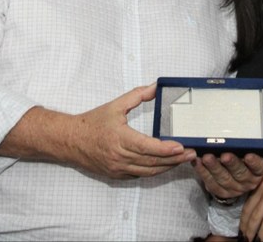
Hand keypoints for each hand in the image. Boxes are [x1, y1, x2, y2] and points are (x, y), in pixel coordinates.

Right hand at [67, 84, 195, 178]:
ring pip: (149, 172)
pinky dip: (154, 171)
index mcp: (120, 138)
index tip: (181, 147)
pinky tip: (166, 165)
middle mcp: (119, 156)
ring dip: (168, 167)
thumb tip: (155, 86)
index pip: (148, 147)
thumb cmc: (92, 123)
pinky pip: (140, 176)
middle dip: (174, 159)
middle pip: (152, 162)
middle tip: (192, 154)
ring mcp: (118, 168)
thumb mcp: (115, 105)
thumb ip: (137, 95)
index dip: (166, 149)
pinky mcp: (117, 175)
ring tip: (183, 160)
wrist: (70, 141)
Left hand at [193, 152, 262, 200]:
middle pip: (240, 173)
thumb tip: (232, 138)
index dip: (254, 162)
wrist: (235, 174)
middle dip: (231, 163)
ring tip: (206, 157)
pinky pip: (212, 184)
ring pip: (224, 179)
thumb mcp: (246, 151)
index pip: (259, 166)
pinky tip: (197, 162)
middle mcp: (249, 181)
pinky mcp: (222, 193)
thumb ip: (242, 146)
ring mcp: (235, 189)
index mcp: (258, 170)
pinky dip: (203, 173)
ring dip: (214, 168)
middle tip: (224, 155)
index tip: (248, 156)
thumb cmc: (241, 157)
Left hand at [240, 147, 262, 241]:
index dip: (242, 215)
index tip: (241, 225)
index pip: (246, 200)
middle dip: (244, 227)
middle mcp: (261, 186)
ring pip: (255, 217)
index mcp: (259, 178)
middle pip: (248, 210)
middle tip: (242, 237)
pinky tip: (261, 239)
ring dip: (251, 232)